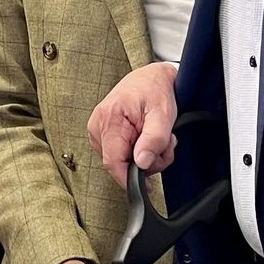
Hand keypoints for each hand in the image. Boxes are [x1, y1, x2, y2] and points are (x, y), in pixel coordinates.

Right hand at [88, 62, 179, 181]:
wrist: (151, 76)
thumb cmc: (155, 89)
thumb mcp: (163, 114)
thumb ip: (153, 140)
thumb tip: (142, 164)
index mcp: (109, 119)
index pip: (112, 161)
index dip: (129, 179)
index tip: (145, 187)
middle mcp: (98, 126)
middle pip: (118, 164)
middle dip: (146, 163)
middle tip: (165, 148)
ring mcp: (100, 131)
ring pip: (121, 161)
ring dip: (144, 158)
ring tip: (158, 139)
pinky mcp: (105, 134)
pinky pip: (121, 155)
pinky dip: (138, 152)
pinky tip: (147, 139)